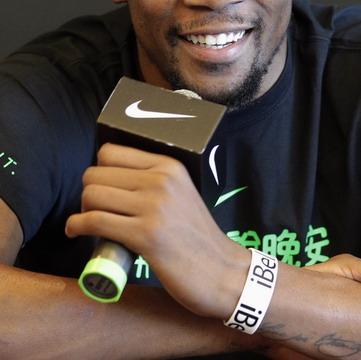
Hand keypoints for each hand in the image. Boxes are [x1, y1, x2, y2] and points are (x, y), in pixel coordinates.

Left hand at [65, 143, 249, 317]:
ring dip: (83, 210)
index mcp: (169, 166)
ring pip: (92, 194)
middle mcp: (161, 180)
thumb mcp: (181, 194)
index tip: (103, 188)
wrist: (222, 271)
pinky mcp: (145, 235)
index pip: (111, 152)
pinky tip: (76, 231)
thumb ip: (153, 181)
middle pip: (96, 173)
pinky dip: (76, 226)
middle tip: (97, 211)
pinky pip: (95, 221)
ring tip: (91, 222)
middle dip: (89, 193)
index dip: (99, 171)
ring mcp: (154, 206)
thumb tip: (111, 179)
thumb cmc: (197, 237)